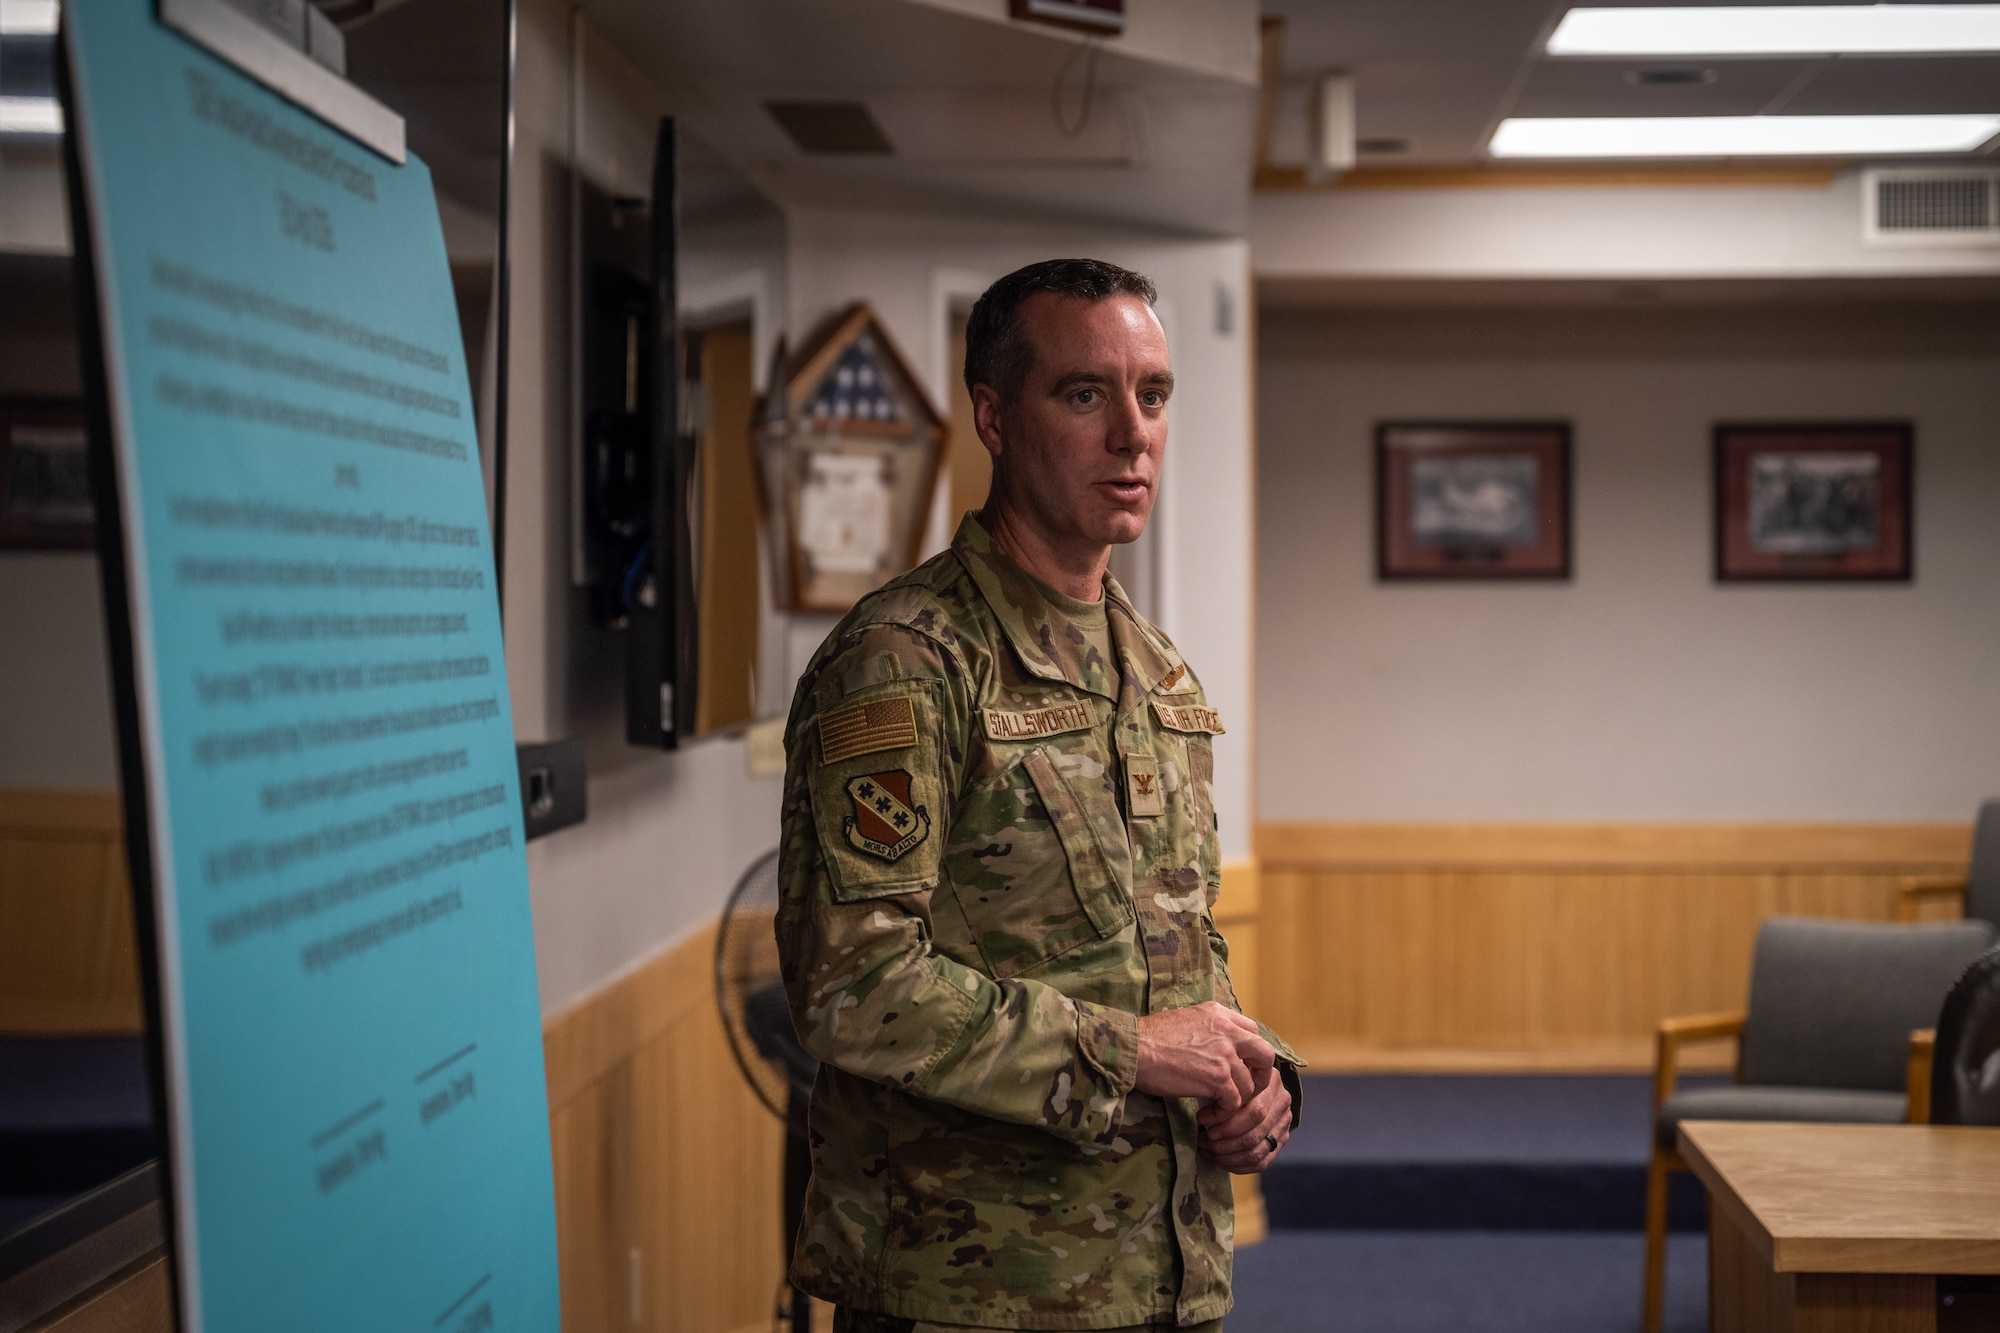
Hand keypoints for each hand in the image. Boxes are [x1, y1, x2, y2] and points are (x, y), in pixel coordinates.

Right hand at [1134, 1001, 1273, 1114]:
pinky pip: (1234, 1102)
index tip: (1241, 1068)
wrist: (1133, 1049)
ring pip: (1249, 1085)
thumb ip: (1207, 1029)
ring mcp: (1225, 1054)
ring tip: (1215, 1108)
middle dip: (1260, 1076)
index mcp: (1219, 1013)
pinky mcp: (1218, 1078)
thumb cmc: (1149, 1037)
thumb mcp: (1185, 1019)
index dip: (1250, 1053)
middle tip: (1245, 1090)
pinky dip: (1222, 1113)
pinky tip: (1206, 1114)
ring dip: (1235, 1101)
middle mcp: (1228, 1030)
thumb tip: (1215, 1047)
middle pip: (1265, 1055)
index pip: (1252, 1031)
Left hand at [1197, 1063, 1292, 1173]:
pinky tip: (1220, 1161)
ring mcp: (1283, 1124)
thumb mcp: (1229, 1072)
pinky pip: (1260, 1163)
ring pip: (1256, 1152)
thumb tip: (1203, 1116)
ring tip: (1207, 1151)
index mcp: (1272, 1083)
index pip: (1254, 1113)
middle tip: (1202, 1140)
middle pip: (1253, 1135)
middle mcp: (1283, 1104)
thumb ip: (1223, 1087)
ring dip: (1227, 1157)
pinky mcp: (1280, 1141)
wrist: (1253, 1083)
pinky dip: (1237, 1166)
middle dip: (1223, 1143)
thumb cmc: (1233, 1077)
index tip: (1202, 1121)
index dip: (1225, 1122)